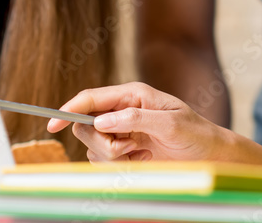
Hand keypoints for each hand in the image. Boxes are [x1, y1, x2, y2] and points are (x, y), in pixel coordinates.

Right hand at [47, 82, 232, 161]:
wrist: (209, 155)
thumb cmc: (194, 133)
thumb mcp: (169, 124)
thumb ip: (135, 119)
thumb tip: (101, 121)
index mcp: (132, 95)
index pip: (91, 99)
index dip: (69, 110)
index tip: (52, 124)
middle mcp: (123, 110)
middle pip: (86, 126)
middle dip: (102, 142)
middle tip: (128, 148)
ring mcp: (121, 131)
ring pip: (93, 147)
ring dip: (114, 157)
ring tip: (142, 153)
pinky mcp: (123, 150)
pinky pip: (103, 161)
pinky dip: (120, 166)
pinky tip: (143, 159)